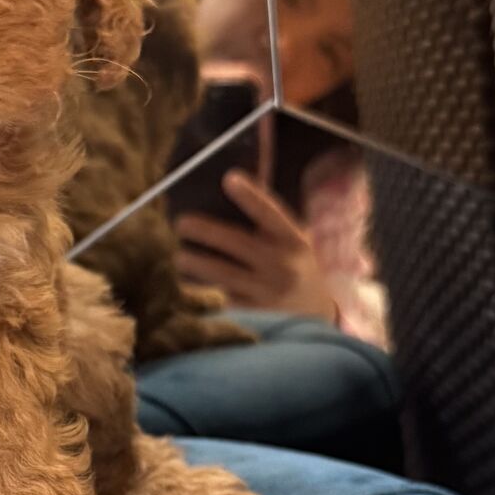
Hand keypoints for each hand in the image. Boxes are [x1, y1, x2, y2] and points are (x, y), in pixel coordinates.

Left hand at [174, 171, 336, 321]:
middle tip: (181, 223)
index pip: (270, 214)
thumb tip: (227, 193)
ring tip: (179, 257)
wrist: (314, 316)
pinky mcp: (255, 315)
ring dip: (198, 264)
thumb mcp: (293, 244)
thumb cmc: (295, 269)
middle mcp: (282, 265)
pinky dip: (204, 292)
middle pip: (239, 243)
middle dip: (207, 232)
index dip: (250, 196)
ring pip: (225, 275)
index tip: (229, 178)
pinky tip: (186, 286)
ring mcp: (268, 292)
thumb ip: (268, 225)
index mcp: (293, 241)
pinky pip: (224, 299)